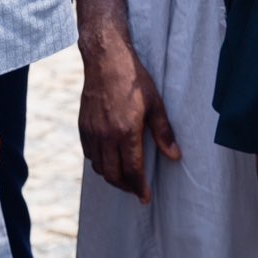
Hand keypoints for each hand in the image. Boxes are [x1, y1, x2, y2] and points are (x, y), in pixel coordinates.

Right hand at [77, 26, 180, 203]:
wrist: (105, 60)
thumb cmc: (133, 80)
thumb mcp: (155, 105)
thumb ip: (163, 133)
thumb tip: (174, 156)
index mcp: (125, 132)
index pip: (132, 171)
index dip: (139, 188)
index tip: (145, 197)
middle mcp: (105, 135)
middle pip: (113, 174)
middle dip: (126, 187)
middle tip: (137, 190)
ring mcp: (92, 131)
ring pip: (98, 167)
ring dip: (111, 176)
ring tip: (124, 177)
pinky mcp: (83, 125)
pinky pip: (89, 154)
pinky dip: (99, 162)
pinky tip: (109, 159)